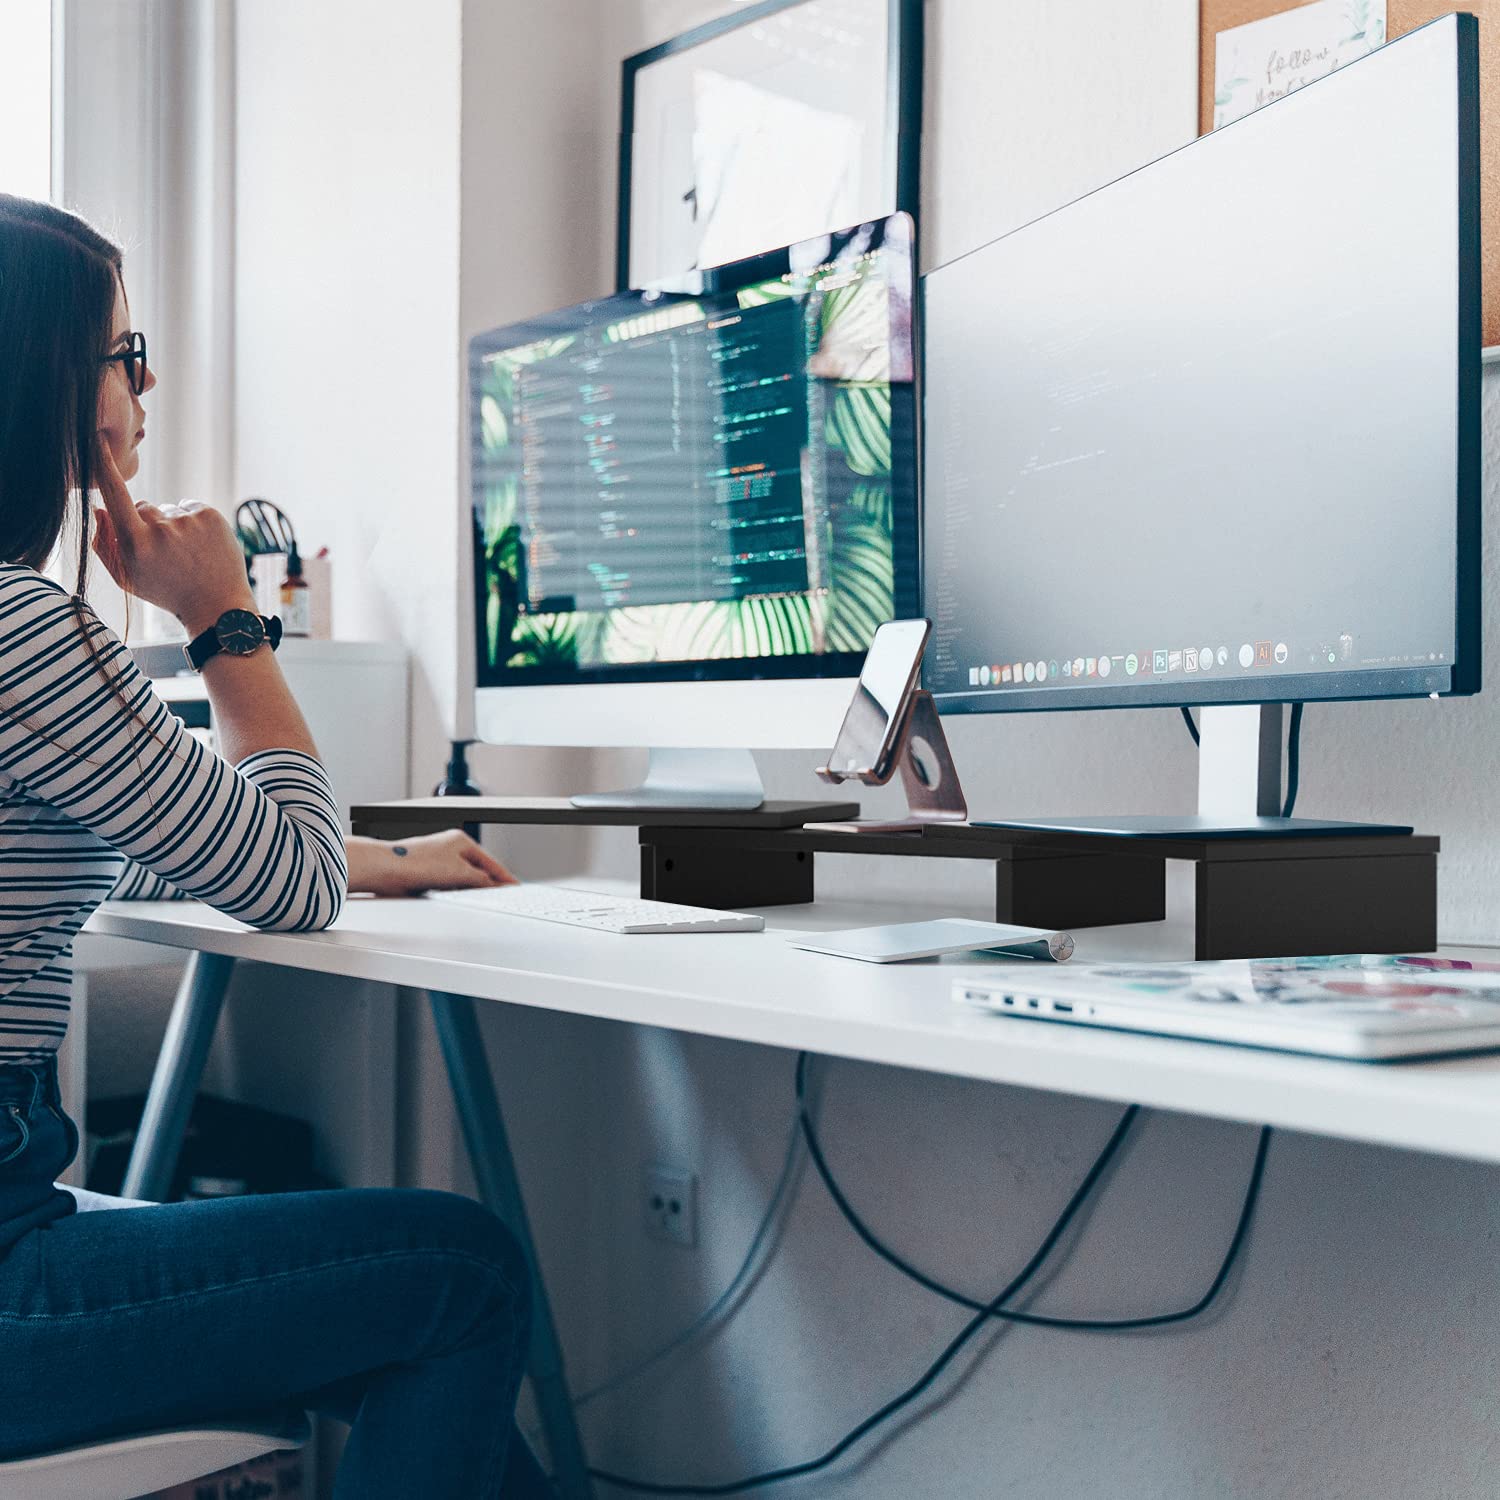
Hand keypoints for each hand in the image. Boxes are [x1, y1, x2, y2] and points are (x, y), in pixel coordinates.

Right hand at [92, 441, 255, 636]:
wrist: (218, 606)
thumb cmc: (166, 592)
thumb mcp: (127, 577)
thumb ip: (104, 544)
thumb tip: (99, 509)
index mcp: (138, 544)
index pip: (115, 496)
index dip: (104, 466)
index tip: (96, 439)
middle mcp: (163, 529)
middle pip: (142, 507)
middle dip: (146, 523)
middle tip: (165, 554)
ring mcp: (189, 521)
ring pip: (167, 509)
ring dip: (172, 525)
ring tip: (186, 554)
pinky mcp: (211, 515)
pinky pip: (189, 507)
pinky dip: (191, 521)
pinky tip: (199, 545)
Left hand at [345, 831, 517, 897]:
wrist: (387, 869)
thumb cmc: (416, 862)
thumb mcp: (459, 872)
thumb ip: (480, 879)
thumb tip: (492, 884)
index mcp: (461, 841)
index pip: (490, 862)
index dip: (503, 876)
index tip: (514, 887)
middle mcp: (451, 849)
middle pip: (478, 870)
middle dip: (488, 883)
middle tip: (501, 897)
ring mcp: (440, 861)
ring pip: (464, 878)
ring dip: (471, 889)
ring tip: (481, 900)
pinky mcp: (429, 874)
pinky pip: (451, 885)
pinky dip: (457, 892)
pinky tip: (459, 899)